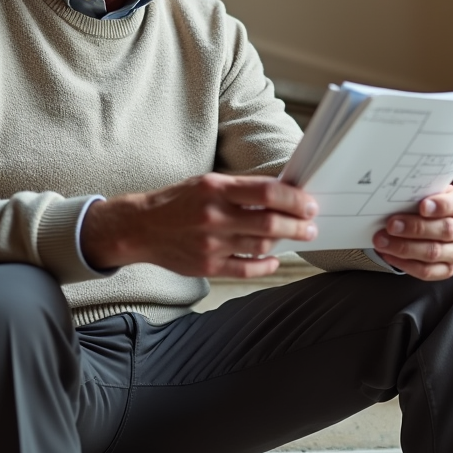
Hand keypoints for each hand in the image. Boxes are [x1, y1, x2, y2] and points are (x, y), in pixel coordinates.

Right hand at [79, 173, 317, 277]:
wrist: (141, 228)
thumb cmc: (178, 202)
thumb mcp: (207, 183)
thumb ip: (241, 188)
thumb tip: (281, 194)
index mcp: (216, 189)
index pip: (266, 192)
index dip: (294, 199)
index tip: (309, 203)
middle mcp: (214, 216)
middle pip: (269, 222)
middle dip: (298, 224)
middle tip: (312, 225)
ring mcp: (211, 244)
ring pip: (261, 245)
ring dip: (285, 241)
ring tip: (297, 236)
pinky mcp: (208, 266)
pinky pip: (246, 269)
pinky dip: (266, 265)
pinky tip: (274, 259)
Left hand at [372, 185, 452, 279]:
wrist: (424, 225)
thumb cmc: (422, 207)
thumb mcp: (423, 195)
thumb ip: (416, 194)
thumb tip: (393, 196)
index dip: (441, 205)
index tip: (422, 206)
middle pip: (444, 230)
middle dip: (415, 227)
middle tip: (391, 225)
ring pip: (433, 252)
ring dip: (404, 247)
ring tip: (382, 241)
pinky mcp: (447, 269)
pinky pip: (426, 271)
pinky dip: (404, 264)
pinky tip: (388, 254)